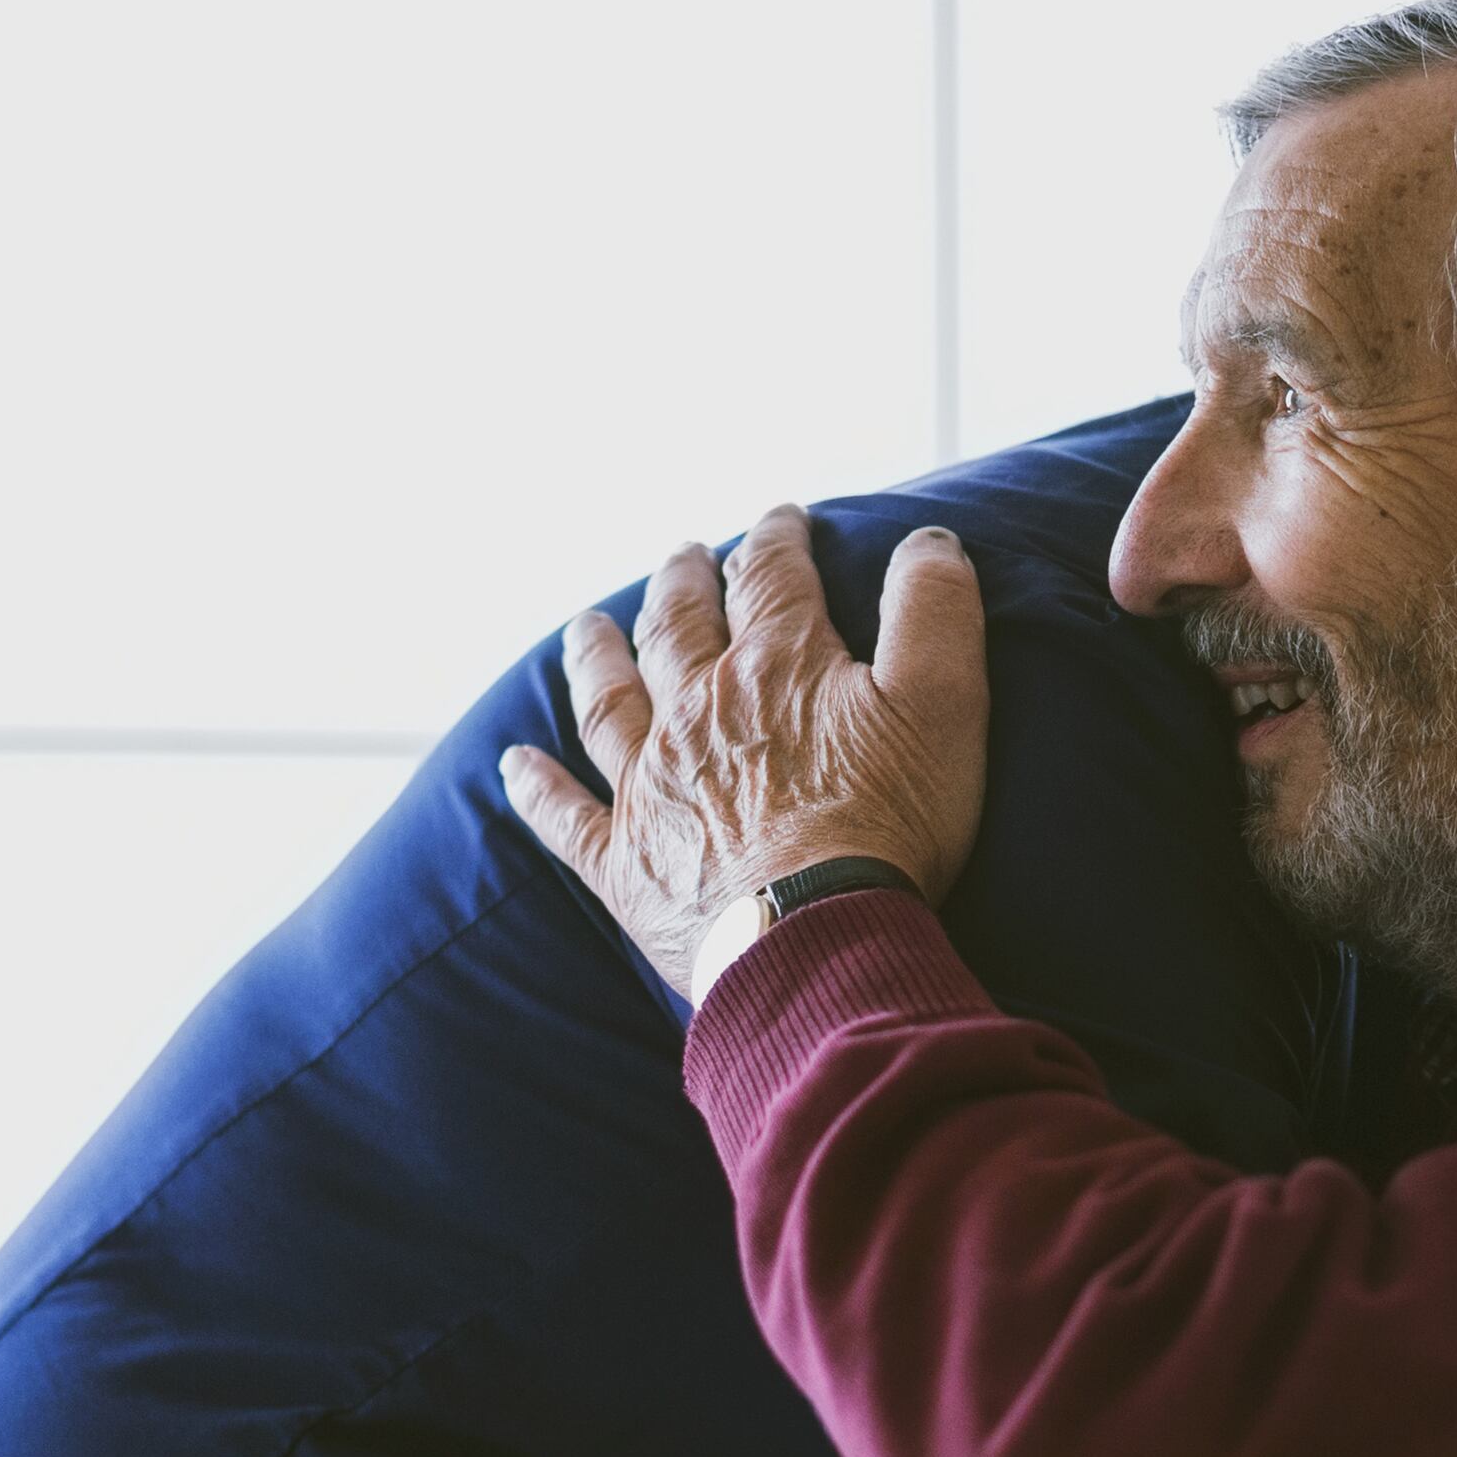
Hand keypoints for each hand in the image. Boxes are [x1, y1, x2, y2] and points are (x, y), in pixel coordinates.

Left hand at [499, 506, 989, 990]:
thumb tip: (928, 539)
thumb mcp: (943, 701)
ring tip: (587, 627)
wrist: (816, 939)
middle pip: (678, 626)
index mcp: (776, 666)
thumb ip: (934, 612)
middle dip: (683, 583)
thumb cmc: (890, 822)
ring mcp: (651, 786)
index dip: (778, 538)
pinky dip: (538, 789)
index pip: (771, 577)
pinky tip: (513, 766)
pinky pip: (566, 817)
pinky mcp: (625, 864)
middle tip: (683, 556)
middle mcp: (697, 711)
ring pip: (609, 701)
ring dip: (596, 658)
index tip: (784, 518)